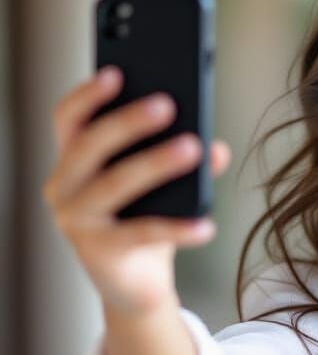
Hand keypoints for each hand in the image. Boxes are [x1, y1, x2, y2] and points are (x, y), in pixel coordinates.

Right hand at [41, 65, 231, 315]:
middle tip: (167, 104)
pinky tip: (206, 225)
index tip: (116, 72)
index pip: (68, 118)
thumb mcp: (162, 185)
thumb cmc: (143, 219)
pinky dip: (178, 228)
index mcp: (73, 160)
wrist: (134, 281)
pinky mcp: (98, 251)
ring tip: (194, 148)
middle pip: (90, 144)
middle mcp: (63, 186)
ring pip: (114, 184)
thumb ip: (185, 157)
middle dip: (129, 121)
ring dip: (155, 163)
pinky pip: (142, 234)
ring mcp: (75, 220)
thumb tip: (216, 146)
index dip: (88, 95)